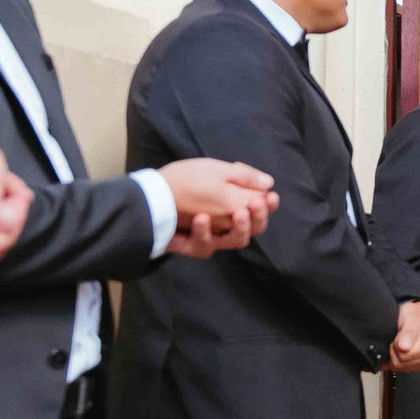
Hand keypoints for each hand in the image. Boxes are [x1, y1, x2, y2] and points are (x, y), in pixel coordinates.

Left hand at [156, 158, 277, 252]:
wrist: (149, 193)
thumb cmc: (186, 180)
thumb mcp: (215, 171)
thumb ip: (242, 177)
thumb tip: (269, 183)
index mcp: (235, 203)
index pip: (259, 209)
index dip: (268, 205)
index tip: (270, 197)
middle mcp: (227, 222)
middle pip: (254, 228)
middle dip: (258, 218)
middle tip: (254, 205)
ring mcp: (212, 235)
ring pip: (236, 241)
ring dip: (240, 228)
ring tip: (236, 214)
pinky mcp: (194, 246)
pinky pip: (206, 247)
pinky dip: (205, 234)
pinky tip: (200, 219)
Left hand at [390, 299, 419, 371]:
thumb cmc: (418, 314)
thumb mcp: (410, 317)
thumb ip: (407, 332)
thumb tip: (403, 348)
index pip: (401, 357)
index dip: (395, 346)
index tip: (398, 336)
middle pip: (400, 364)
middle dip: (394, 352)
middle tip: (398, 339)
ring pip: (400, 368)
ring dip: (395, 356)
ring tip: (400, 343)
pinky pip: (403, 369)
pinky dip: (398, 360)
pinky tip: (400, 350)